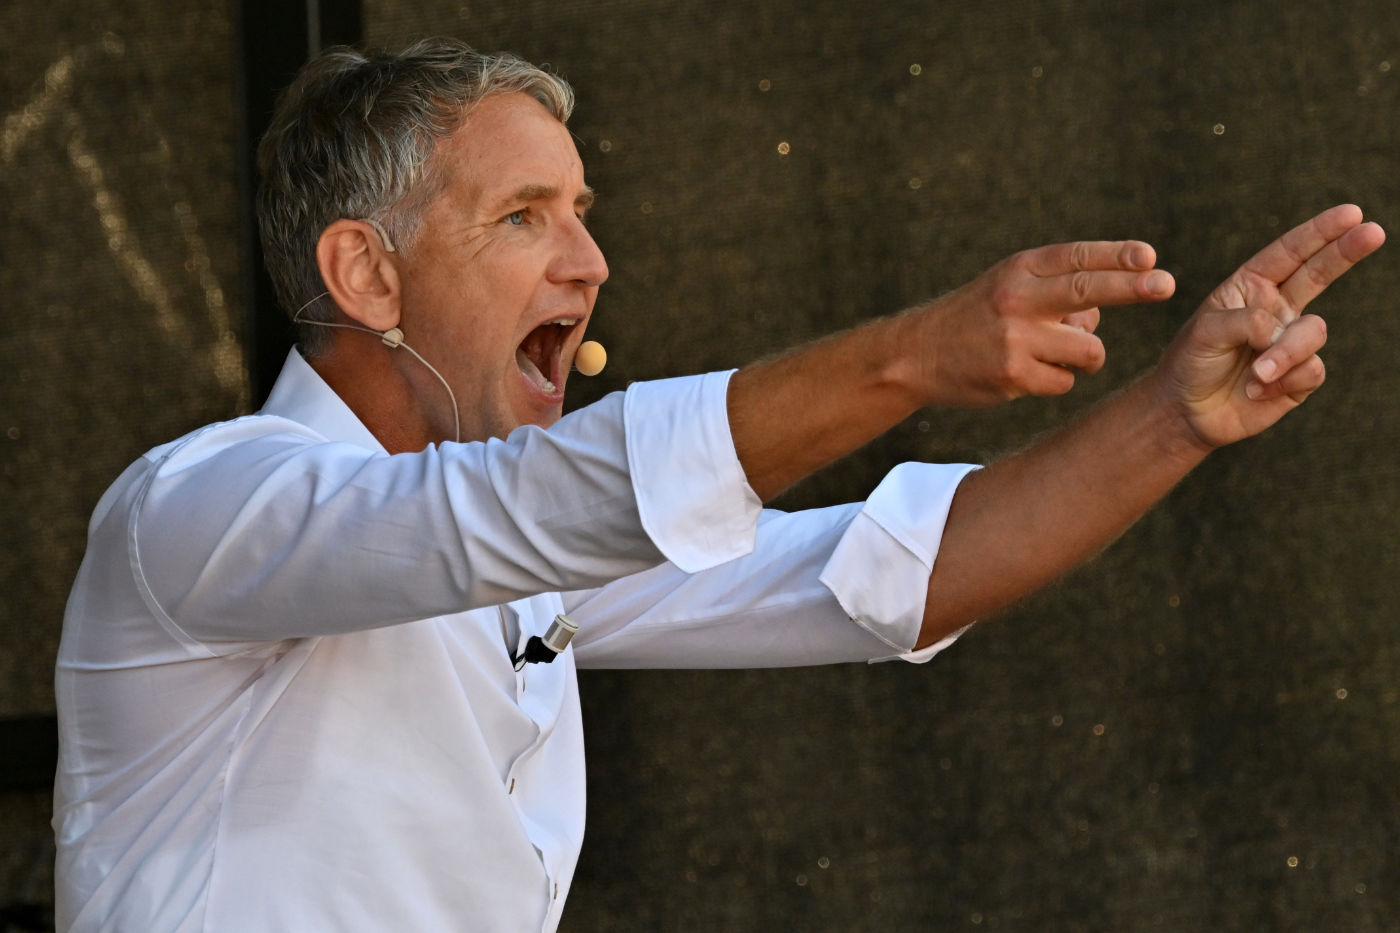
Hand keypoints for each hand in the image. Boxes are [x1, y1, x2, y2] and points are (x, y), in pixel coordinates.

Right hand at [912, 240, 1175, 406]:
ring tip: (1052, 352)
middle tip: (1165, 285)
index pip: (1076, 257)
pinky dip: (1056, 380)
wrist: (917, 354)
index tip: (1149, 256)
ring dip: (1085, 356)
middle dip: (1132, 288)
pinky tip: (1025, 372)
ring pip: (1088, 350)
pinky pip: (1065, 381)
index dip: (1115, 255)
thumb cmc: (977, 316)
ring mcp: (1014, 339)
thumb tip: (1111, 302)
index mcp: (1019, 270)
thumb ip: (1059, 286)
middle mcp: (1016, 299)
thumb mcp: (1009, 284)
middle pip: (1087, 291)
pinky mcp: (1012, 376)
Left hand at [1155, 204, 1384, 449]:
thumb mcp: (1207, 332)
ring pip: (1313, 332)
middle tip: (1374, 231)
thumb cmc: (1191, 363)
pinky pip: (1310, 370)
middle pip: (1320, 272)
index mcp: (1251, 287)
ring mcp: (1291, 341)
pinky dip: (1282, 381)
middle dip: (1346, 251)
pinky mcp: (1300, 375)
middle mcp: (1276, 308)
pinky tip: (1255, 391)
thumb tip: (1286, 330)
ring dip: (1284, 353)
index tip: (1351, 212)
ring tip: (1256, 374)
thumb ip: (1248, 321)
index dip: (1320, 232)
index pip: (1289, 253)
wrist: (1185, 412)